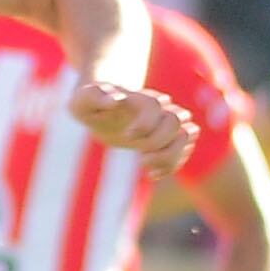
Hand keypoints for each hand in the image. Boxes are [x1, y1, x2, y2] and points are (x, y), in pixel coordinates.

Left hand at [71, 82, 195, 177]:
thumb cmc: (89, 104)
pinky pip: (186, 148)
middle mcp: (157, 108)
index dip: (144, 124)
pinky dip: (174, 164)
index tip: (126, 137)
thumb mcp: (81, 100)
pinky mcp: (168, 138)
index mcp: (137, 98)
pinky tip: (152, 174)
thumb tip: (114, 101)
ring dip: (173, 155)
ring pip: (189, 133)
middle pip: (177, 119)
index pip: (154, 105)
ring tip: (148, 166)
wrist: (103, 107)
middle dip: (159, 142)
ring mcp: (165, 123)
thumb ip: (92, 96)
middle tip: (140, 157)